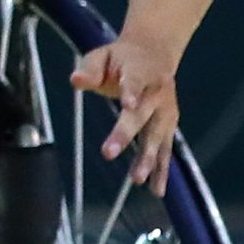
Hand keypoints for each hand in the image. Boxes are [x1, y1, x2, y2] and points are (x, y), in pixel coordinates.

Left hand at [71, 36, 178, 195]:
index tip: (128, 104)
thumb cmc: (121, 59)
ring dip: (148, 158)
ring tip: (137, 180)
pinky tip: (157, 190)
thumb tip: (75, 79)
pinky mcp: (168, 126)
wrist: (155, 53)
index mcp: (140, 70)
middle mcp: (156, 93)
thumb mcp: (101, 55)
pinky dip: (162, 169)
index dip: (131, 92)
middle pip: (141, 115)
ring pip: (156, 136)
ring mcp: (166, 111)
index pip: (134, 81)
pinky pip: (165, 149)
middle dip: (126, 134)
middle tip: (108, 153)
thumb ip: (89, 69)